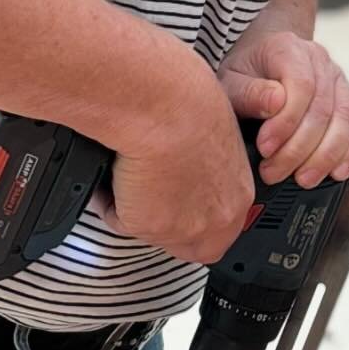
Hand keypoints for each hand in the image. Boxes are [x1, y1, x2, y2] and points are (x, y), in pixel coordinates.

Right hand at [99, 61, 255, 264]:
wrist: (164, 106)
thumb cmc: (189, 103)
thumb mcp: (214, 135)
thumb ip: (209, 164)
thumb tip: (189, 165)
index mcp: (238, 194)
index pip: (223, 228)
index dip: (196, 216)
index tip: (177, 202)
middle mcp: (215, 219)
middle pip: (191, 246)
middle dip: (166, 227)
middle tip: (145, 197)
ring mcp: (181, 228)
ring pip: (152, 231)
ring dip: (137, 208)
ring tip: (127, 172)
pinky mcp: (146, 227)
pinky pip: (119, 218)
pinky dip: (110, 198)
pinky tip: (112, 171)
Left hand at [218, 31, 348, 187]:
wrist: (262, 60)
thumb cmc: (245, 73)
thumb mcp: (231, 80)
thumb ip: (249, 92)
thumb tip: (275, 102)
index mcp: (290, 49)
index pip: (301, 86)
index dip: (286, 122)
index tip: (265, 148)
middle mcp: (320, 61)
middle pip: (323, 108)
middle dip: (300, 148)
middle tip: (274, 172)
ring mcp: (339, 80)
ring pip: (347, 118)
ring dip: (327, 155)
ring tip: (304, 178)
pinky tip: (337, 172)